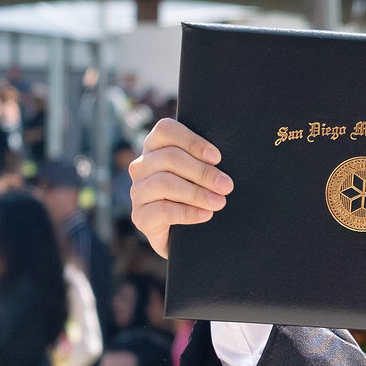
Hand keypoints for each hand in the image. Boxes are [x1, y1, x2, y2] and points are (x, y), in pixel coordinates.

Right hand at [131, 118, 233, 258]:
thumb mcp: (204, 174)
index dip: (192, 141)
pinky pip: (162, 210)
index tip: (217, 158)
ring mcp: (138, 191)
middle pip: (169, 158)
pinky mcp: (140, 216)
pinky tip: (206, 215)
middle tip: (227, 186)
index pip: (166, 130)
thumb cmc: (203, 194)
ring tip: (219, 202)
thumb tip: (220, 158)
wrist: (190, 236)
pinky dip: (188, 212)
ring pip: (165, 183)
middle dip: (203, 172)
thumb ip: (207, 160)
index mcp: (156, 147)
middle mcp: (142, 166)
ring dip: (197, 193)